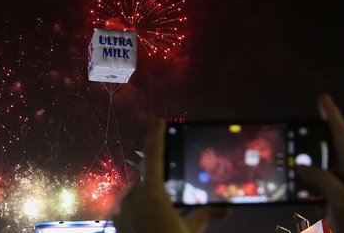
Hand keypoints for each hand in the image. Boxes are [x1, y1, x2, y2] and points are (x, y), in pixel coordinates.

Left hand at [113, 119, 227, 232]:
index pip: (153, 156)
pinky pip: (128, 207)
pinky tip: (149, 225)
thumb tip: (227, 209)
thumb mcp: (190, 230)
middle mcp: (132, 197)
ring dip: (148, 201)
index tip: (159, 121)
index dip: (156, 136)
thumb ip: (205, 215)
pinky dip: (138, 211)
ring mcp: (121, 209)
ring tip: (159, 220)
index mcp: (152, 194)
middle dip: (158, 188)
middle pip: (146, 181)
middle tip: (169, 205)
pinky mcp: (116, 221)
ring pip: (136, 195)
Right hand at [297, 94, 343, 232]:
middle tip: (303, 122)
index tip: (323, 99)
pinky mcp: (338, 202)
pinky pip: (320, 185)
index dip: (332, 116)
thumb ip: (324, 181)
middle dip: (320, 132)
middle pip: (334, 147)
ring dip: (310, 158)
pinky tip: (296, 184)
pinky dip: (307, 181)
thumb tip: (302, 166)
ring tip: (294, 150)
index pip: (343, 136)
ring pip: (324, 166)